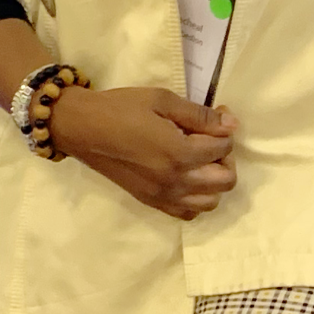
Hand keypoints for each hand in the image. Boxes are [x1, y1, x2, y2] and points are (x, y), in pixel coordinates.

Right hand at [51, 86, 238, 219]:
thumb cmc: (121, 108)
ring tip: (200, 160)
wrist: (82, 128)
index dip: (225, 127)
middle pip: (225, 181)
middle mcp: (174, 181)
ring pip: (210, 202)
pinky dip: (195, 198)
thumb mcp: (162, 100)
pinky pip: (187, 213)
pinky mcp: (150, 202)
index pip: (223, 147)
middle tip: (210, 139)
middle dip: (226, 157)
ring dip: (213, 181)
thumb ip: (199, 116)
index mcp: (179, 153)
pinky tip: (187, 178)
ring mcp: (162, 196)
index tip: (218, 114)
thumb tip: (231, 125)